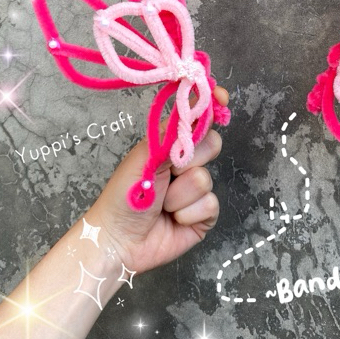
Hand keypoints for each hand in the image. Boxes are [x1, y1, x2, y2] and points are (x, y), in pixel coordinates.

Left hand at [86, 86, 227, 273]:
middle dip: (188, 159)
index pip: (198, 119)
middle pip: (211, 144)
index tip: (220, 97)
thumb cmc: (123, 197)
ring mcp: (196, 190)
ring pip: (206, 179)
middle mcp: (186, 164)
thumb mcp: (144, 157)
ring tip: (161, 204)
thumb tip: (195, 103)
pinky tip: (172, 220)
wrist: (119, 241)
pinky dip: (187, 213)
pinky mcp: (204, 215)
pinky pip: (211, 205)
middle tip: (167, 172)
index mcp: (171, 145)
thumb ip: (171, 132)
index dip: (211, 107)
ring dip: (179, 194)